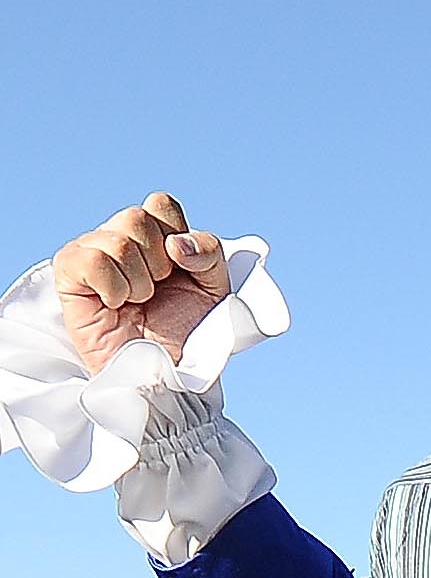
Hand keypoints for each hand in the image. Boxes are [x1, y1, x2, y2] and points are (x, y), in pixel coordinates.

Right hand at [53, 193, 230, 374]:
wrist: (165, 373)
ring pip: (116, 240)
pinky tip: (114, 305)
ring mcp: (91, 254)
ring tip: (136, 304)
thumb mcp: (214, 288)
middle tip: (156, 294)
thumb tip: (175, 244)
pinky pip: (91, 260)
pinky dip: (112, 287)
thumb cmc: (185, 333)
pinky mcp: (69, 275)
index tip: (180, 274)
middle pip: (136, 218)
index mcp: (152, 235)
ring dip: (138, 282)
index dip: (178, 239)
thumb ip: (207, 252)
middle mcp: (118, 238)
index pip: (160, 204)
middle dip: (158, 264)